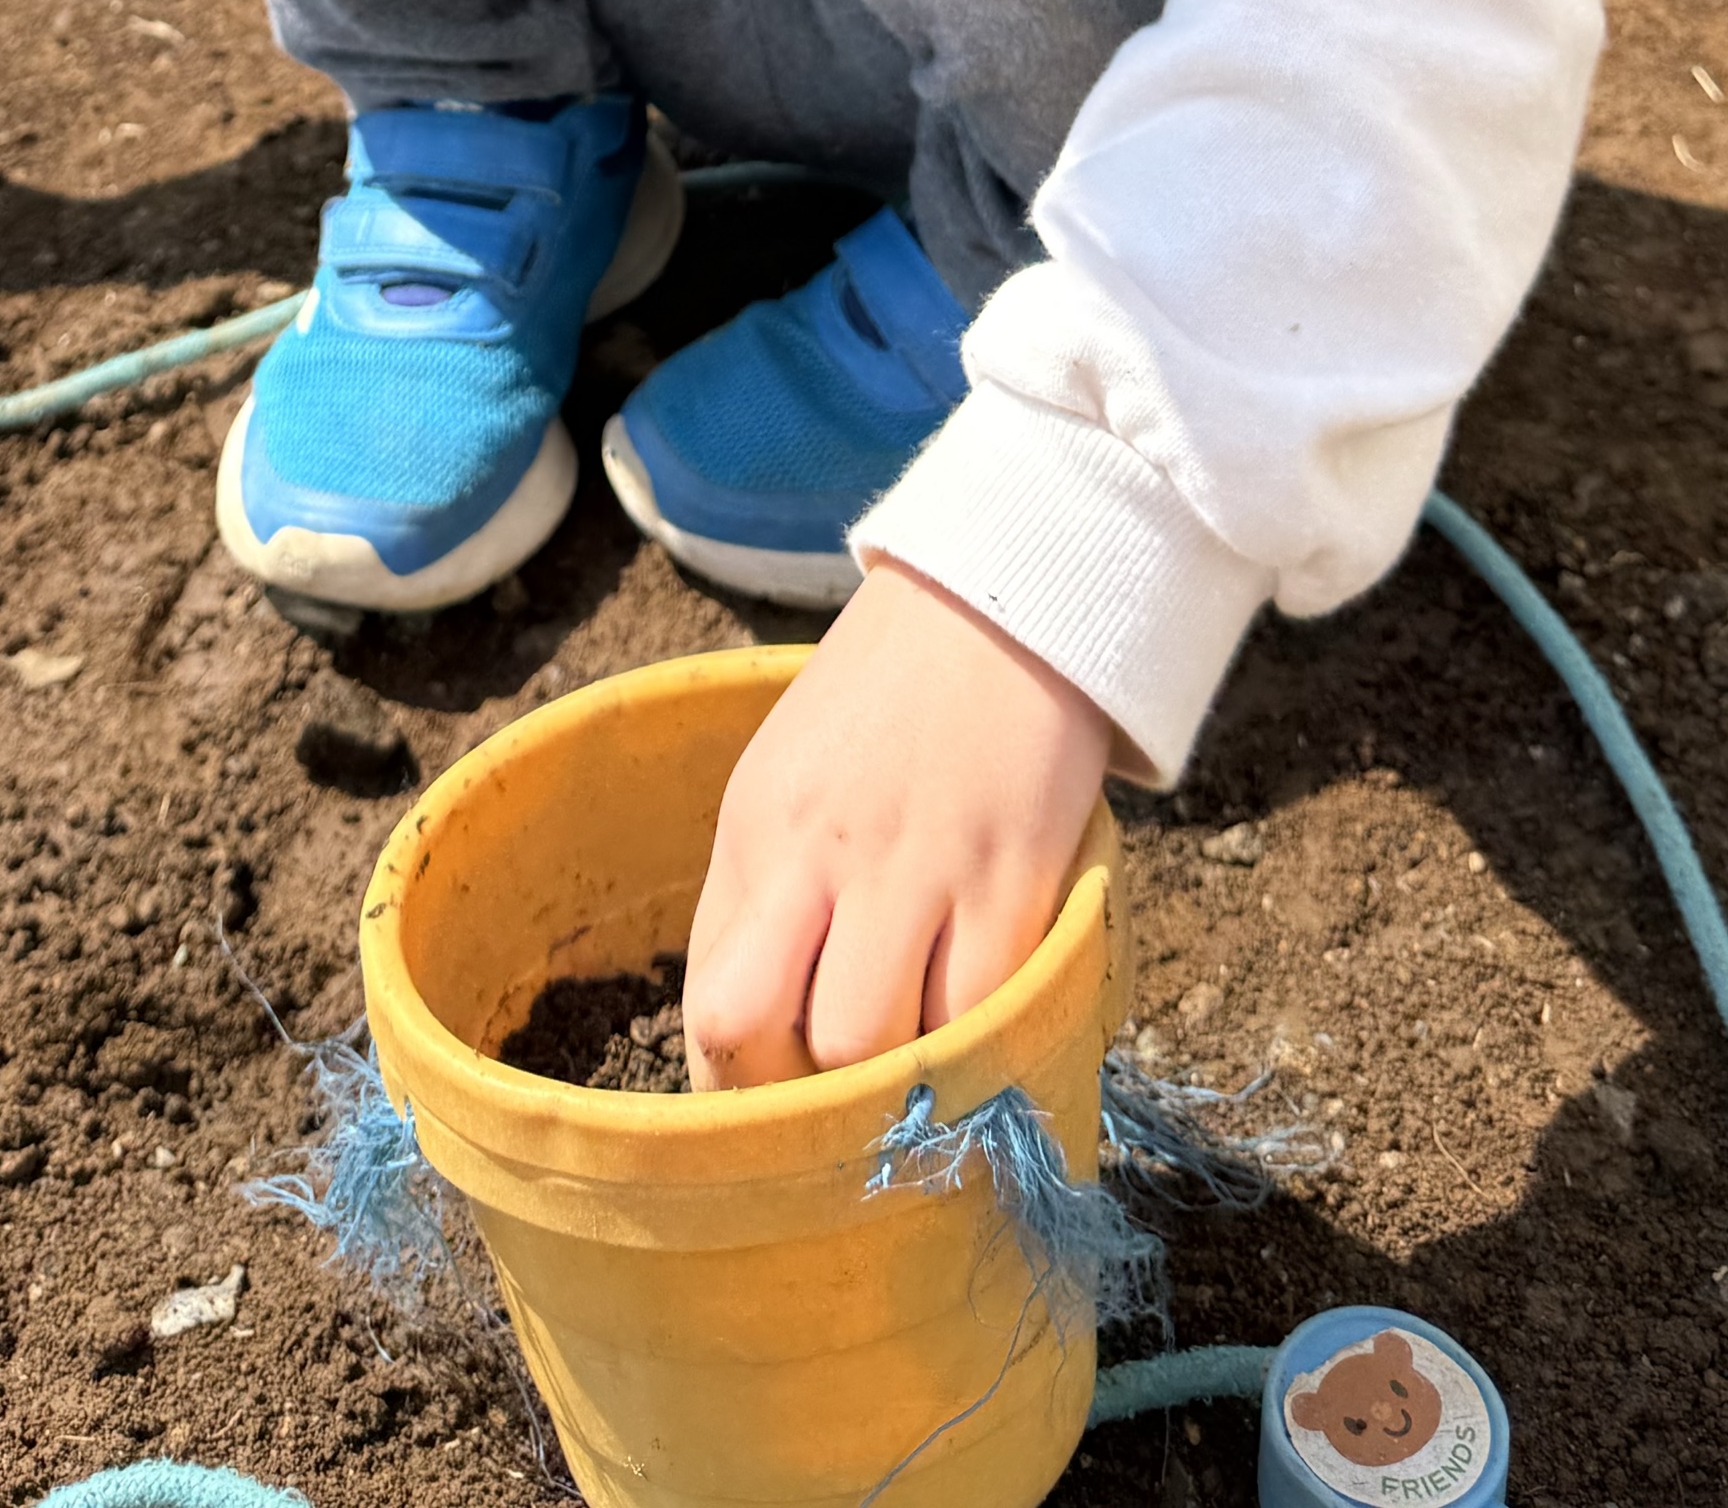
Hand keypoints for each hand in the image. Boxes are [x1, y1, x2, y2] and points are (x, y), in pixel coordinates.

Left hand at [682, 560, 1111, 1089]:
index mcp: (758, 831)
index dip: (735, 1091)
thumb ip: (758, 903)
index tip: (766, 1124)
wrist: (1003, 603)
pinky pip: (984, 1013)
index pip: (712, 1005)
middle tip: (841, 1110)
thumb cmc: (883, 702)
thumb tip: (738, 1044)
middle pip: (775, 1037)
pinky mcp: (1015, 875)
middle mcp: (824, 852)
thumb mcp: (784, 781)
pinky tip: (983, 1029)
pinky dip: (979, 1047)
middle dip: (801, 1102)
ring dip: (894, 1084)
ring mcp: (922, 866)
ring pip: (877, 1045)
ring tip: (917, 1068)